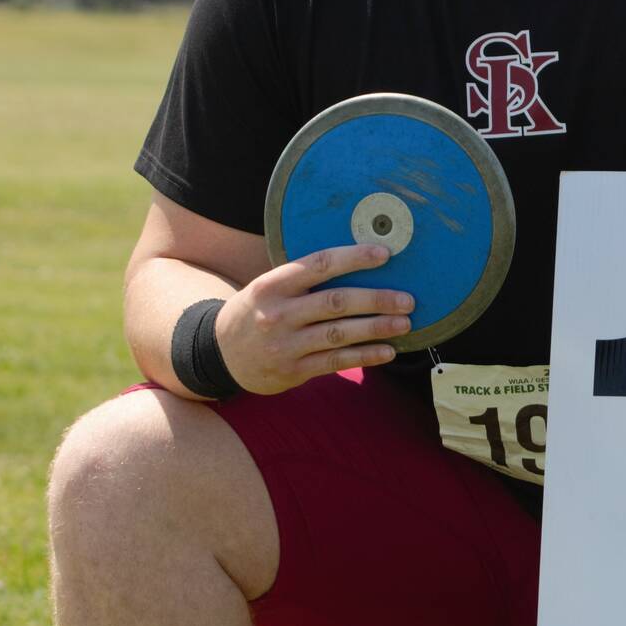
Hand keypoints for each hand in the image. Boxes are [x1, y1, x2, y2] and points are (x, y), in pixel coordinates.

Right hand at [213, 244, 413, 393]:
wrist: (218, 354)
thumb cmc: (256, 312)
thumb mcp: (268, 287)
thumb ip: (304, 278)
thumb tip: (357, 263)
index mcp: (273, 285)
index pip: (319, 264)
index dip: (354, 258)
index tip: (384, 254)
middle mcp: (278, 314)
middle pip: (336, 302)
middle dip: (376, 299)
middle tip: (407, 298)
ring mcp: (285, 345)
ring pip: (340, 334)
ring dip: (377, 328)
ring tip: (405, 323)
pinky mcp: (293, 371)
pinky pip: (336, 361)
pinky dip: (365, 356)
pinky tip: (387, 350)